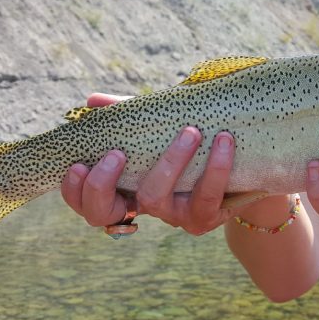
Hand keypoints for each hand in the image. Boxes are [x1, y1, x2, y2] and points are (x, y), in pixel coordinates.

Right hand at [60, 94, 236, 234]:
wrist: (244, 165)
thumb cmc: (190, 142)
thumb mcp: (156, 127)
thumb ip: (124, 116)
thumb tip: (92, 101)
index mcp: (123, 187)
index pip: (84, 201)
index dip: (74, 191)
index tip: (78, 164)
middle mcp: (141, 207)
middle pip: (101, 214)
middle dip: (102, 184)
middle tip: (116, 153)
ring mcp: (170, 217)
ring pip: (155, 198)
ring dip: (170, 162)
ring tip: (191, 131)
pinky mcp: (203, 218)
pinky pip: (205, 198)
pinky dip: (215, 168)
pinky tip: (224, 140)